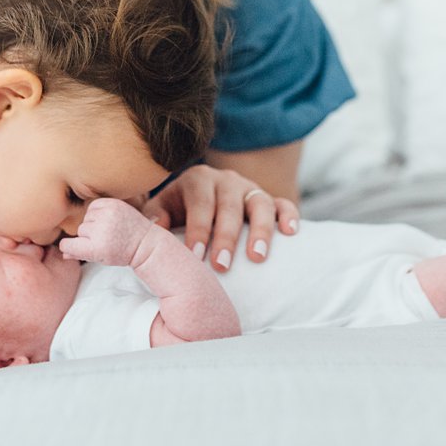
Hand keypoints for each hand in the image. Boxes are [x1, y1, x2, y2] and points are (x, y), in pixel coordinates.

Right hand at [58, 198, 155, 266]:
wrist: (144, 242)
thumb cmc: (121, 252)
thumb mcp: (100, 259)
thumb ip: (79, 255)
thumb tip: (62, 252)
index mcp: (95, 248)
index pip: (66, 245)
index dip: (70, 246)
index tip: (76, 247)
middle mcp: (100, 231)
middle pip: (79, 230)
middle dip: (88, 235)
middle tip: (106, 240)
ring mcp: (107, 215)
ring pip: (86, 217)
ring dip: (93, 222)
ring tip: (109, 229)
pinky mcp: (112, 203)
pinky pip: (93, 206)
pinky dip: (98, 211)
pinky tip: (109, 218)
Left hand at [142, 165, 299, 271]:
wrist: (197, 202)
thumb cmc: (177, 213)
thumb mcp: (161, 210)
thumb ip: (154, 217)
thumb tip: (154, 228)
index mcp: (197, 180)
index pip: (199, 203)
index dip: (197, 229)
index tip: (195, 257)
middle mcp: (225, 180)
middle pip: (229, 205)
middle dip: (226, 237)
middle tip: (222, 266)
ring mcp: (249, 189)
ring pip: (260, 202)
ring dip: (261, 230)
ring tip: (258, 257)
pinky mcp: (269, 199)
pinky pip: (284, 203)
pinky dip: (289, 215)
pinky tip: (291, 233)